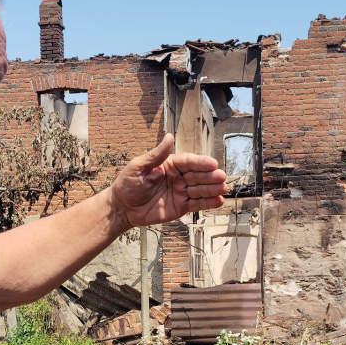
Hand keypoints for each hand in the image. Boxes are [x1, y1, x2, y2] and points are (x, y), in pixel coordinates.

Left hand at [108, 134, 227, 228]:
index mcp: (170, 165)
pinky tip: (218, 201)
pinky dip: (208, 203)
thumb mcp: (138, 167)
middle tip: (221, 177)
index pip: (189, 162)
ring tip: (223, 188)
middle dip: (210, 176)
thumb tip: (169, 137)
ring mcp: (181, 192)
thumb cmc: (127, 184)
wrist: (122, 208)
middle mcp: (178, 177)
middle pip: (198, 175)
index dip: (201, 163)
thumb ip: (156, 155)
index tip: (212, 163)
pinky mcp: (181, 206)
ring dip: (212, 189)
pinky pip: (197, 204)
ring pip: (200, 189)